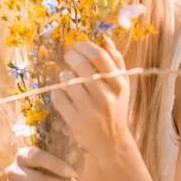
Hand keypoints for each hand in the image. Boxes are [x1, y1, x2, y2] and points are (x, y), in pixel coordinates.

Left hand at [51, 35, 129, 157]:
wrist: (113, 143)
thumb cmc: (117, 108)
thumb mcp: (123, 84)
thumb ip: (116, 60)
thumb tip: (105, 38)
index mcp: (118, 84)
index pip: (98, 56)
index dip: (84, 46)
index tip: (77, 45)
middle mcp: (105, 96)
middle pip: (80, 65)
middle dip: (70, 56)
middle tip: (68, 56)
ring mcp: (90, 110)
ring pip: (67, 80)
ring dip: (64, 74)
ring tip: (68, 77)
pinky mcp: (75, 121)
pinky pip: (58, 97)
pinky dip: (57, 91)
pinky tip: (63, 93)